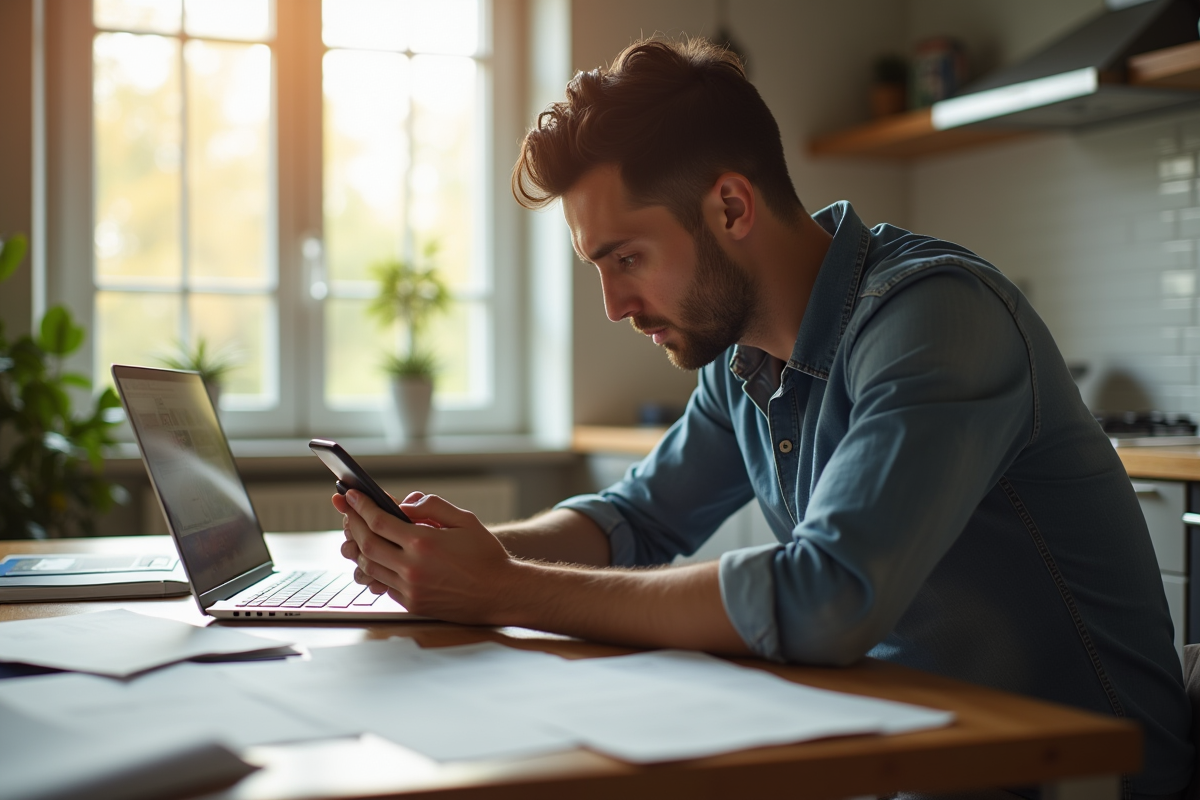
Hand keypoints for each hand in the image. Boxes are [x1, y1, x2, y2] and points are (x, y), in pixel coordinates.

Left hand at [332, 489, 515, 623]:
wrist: (500, 593)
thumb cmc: (485, 555)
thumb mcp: (465, 519)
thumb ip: (432, 506)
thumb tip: (404, 504)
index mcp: (424, 543)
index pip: (379, 521)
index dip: (361, 507)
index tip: (351, 495)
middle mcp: (412, 568)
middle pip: (367, 544)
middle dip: (353, 524)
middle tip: (346, 511)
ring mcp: (410, 589)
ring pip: (369, 567)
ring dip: (357, 548)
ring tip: (354, 533)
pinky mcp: (412, 604)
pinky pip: (382, 584)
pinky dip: (373, 568)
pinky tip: (373, 557)